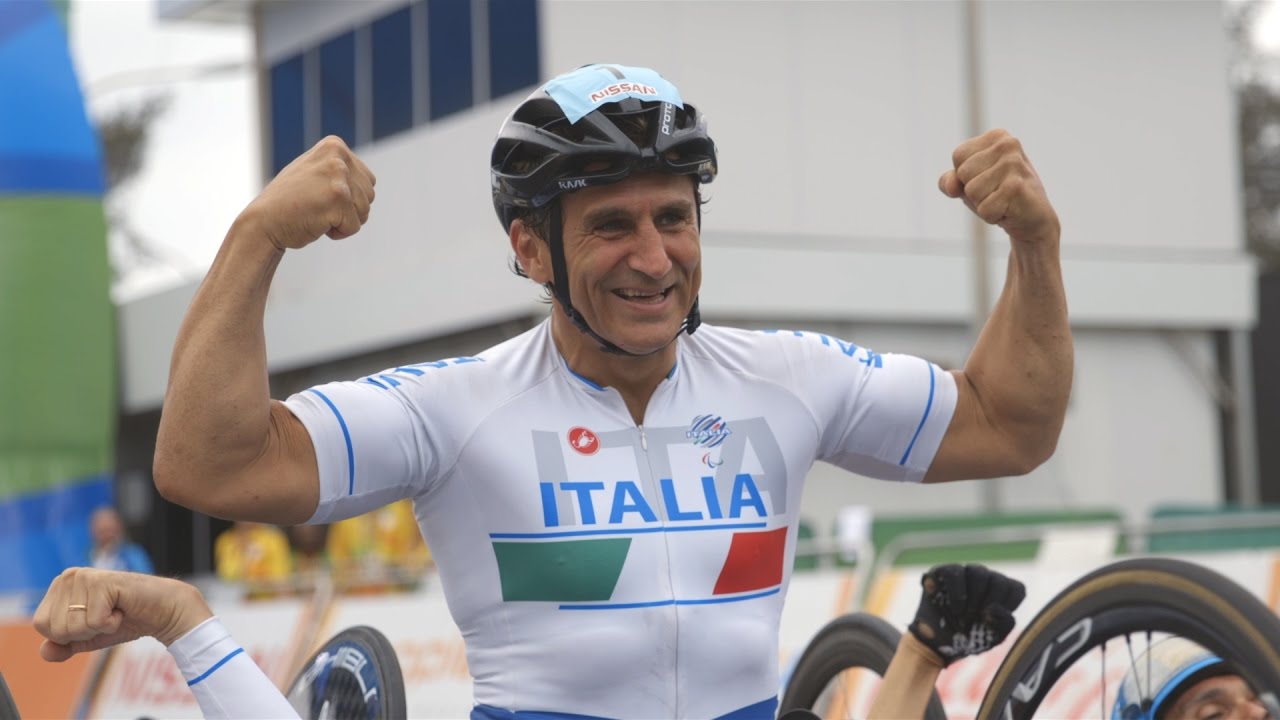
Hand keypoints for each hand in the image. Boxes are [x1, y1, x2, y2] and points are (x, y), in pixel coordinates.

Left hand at [33, 568, 212, 660]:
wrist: (163, 611)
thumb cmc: (126, 621)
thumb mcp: (87, 638)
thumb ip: (62, 646)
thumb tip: (45, 651)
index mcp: (60, 586)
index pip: (41, 625)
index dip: (68, 635)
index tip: (93, 621)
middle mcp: (68, 575)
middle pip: (55, 628)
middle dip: (84, 633)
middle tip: (106, 617)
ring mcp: (84, 576)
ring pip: (73, 627)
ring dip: (99, 628)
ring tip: (115, 612)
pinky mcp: (102, 581)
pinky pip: (94, 622)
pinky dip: (111, 624)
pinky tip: (123, 609)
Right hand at [238, 135, 377, 251]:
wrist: (263, 222)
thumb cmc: (289, 202)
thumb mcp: (315, 172)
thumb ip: (339, 169)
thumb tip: (370, 180)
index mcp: (334, 145)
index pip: (368, 180)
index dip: (348, 197)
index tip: (320, 195)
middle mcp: (337, 156)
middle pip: (370, 195)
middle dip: (349, 210)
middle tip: (317, 206)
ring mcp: (338, 176)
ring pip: (365, 211)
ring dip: (343, 221)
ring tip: (316, 213)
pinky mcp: (338, 198)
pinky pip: (355, 227)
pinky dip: (339, 233)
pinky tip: (316, 223)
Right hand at [908, 563, 1025, 666]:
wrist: (938, 644)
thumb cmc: (968, 638)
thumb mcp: (993, 637)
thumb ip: (1005, 623)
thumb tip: (994, 608)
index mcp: (1001, 592)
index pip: (1016, 589)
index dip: (1007, 606)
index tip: (992, 620)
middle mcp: (984, 578)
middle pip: (998, 580)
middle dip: (988, 603)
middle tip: (975, 618)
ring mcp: (963, 573)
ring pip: (978, 572)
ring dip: (973, 598)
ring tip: (964, 614)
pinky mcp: (941, 572)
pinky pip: (954, 572)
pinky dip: (956, 593)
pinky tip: (954, 608)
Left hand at [939, 129, 1058, 243]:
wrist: (1033, 220)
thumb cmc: (998, 197)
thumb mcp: (969, 184)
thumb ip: (950, 181)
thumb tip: (951, 186)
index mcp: (997, 137)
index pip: (958, 156)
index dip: (966, 176)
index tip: (988, 179)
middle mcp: (1008, 144)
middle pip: (963, 173)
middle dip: (974, 192)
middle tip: (997, 192)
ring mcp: (1014, 164)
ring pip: (971, 191)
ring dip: (983, 204)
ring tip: (1003, 201)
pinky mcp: (1016, 187)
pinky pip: (984, 209)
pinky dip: (992, 216)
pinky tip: (1009, 210)